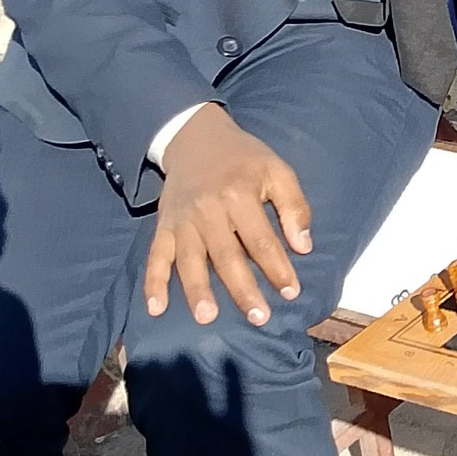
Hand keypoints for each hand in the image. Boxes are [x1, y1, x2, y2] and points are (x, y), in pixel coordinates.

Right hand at [144, 104, 312, 326]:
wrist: (196, 137)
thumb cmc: (244, 159)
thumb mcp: (277, 170)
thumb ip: (294, 206)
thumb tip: (303, 246)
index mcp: (239, 195)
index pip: (261, 240)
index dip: (277, 268)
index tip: (292, 292)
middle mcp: (209, 210)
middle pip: (227, 256)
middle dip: (243, 289)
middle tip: (259, 318)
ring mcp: (182, 221)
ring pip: (190, 260)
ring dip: (197, 290)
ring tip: (207, 317)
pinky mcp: (163, 226)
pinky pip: (156, 256)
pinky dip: (153, 282)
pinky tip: (156, 308)